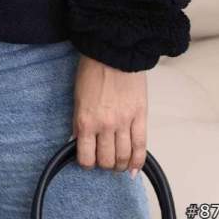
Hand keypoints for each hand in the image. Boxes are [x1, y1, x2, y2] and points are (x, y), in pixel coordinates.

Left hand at [71, 54, 147, 178]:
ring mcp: (124, 122)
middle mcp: (104, 125)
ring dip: (121, 165)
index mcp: (85, 120)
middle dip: (105, 164)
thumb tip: (80, 140)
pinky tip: (134, 167)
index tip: (89, 160)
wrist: (113, 51)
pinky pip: (141, 146)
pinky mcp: (140, 116)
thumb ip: (80, 121)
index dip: (87, 163)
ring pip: (124, 157)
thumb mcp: (78, 97)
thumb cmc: (93, 69)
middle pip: (107, 160)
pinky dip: (138, 161)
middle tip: (105, 159)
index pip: (86, 157)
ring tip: (119, 162)